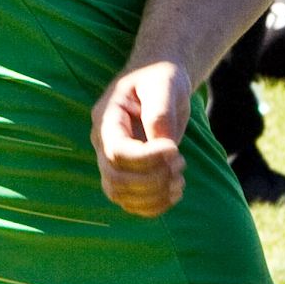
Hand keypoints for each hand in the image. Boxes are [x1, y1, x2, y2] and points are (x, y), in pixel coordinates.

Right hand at [93, 60, 191, 214]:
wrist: (160, 81)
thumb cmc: (161, 77)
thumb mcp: (164, 83)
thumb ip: (160, 111)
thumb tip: (162, 144)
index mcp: (107, 118)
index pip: (117, 152)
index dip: (147, 159)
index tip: (174, 149)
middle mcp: (103, 143)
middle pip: (116, 179)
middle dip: (153, 180)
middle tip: (180, 163)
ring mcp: (112, 161)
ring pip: (120, 196)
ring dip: (154, 196)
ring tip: (180, 179)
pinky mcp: (127, 174)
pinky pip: (131, 203)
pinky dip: (154, 206)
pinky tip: (175, 192)